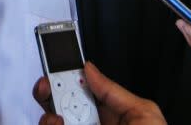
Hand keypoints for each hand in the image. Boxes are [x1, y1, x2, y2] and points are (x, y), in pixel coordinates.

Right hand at [33, 61, 165, 124]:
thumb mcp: (143, 114)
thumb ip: (113, 91)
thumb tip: (89, 69)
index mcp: (111, 117)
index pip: (82, 93)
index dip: (67, 80)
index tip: (58, 71)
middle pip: (60, 109)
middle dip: (49, 95)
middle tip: (47, 89)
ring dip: (49, 119)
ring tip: (57, 119)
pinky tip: (59, 124)